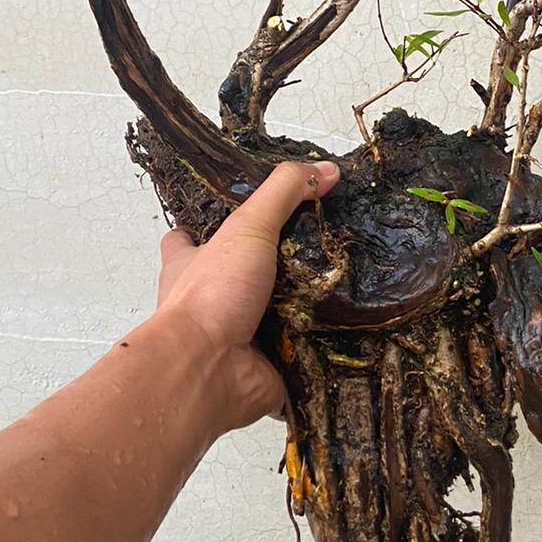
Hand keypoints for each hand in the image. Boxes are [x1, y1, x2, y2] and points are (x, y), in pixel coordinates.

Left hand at [149, 158, 340, 432]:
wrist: (208, 371)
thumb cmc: (210, 297)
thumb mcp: (247, 226)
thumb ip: (284, 192)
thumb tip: (324, 169)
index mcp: (192, 266)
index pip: (189, 240)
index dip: (206, 227)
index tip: (238, 215)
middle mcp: (213, 302)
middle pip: (241, 277)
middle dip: (273, 270)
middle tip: (316, 251)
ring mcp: (239, 337)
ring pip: (276, 317)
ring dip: (305, 309)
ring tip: (345, 286)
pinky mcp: (269, 366)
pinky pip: (303, 355)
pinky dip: (323, 348)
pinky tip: (352, 333)